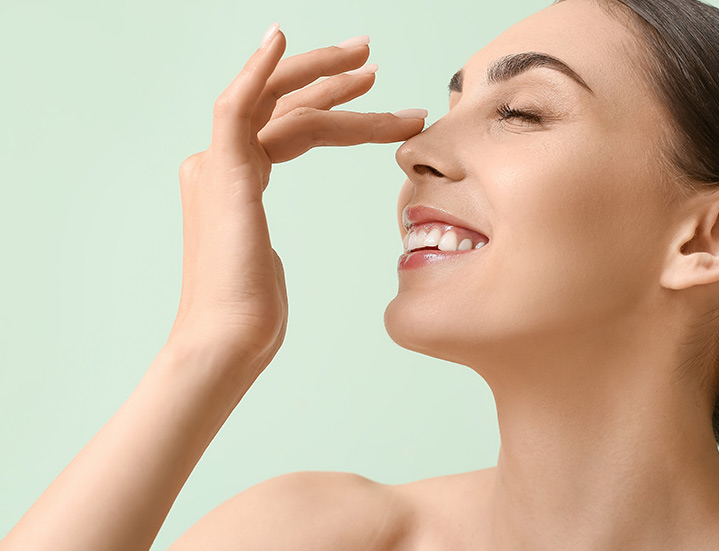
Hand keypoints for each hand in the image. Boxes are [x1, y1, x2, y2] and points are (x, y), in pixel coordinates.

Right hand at [167, 24, 425, 380]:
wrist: (229, 342)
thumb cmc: (251, 318)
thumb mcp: (266, 266)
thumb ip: (264, 241)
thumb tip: (268, 250)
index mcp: (236, 184)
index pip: (288, 127)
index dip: (331, 106)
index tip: (373, 93)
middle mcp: (221, 166)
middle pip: (282, 106)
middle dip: (328, 77)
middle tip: (371, 58)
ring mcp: (217, 166)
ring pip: (279, 105)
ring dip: (325, 78)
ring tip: (371, 65)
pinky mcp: (222, 173)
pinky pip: (236, 106)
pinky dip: (257, 70)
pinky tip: (280, 38)